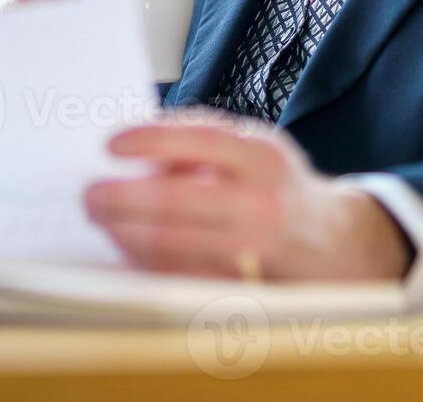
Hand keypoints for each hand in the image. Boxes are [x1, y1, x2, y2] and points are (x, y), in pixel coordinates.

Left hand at [83, 108, 413, 281]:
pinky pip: (181, 272)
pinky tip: (127, 244)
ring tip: (101, 219)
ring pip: (173, 244)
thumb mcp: (252, 146)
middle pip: (176, 200)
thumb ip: (199, 140)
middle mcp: (261, 201)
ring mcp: (253, 248)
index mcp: (261, 156)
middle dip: (121, 198)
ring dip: (126, 232)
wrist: (334, 242)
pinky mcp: (243, 284)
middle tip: (88, 195)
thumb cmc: (276, 185)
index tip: (109, 145)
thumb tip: (134, 151)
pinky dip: (146, 258)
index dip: (149, 140)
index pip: (198, 140)